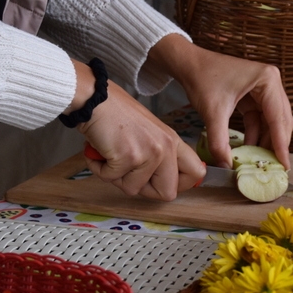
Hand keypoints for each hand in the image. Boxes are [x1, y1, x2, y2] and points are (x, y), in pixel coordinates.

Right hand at [66, 61, 203, 200]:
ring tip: (110, 155)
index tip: (160, 182)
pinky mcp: (128, 156)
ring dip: (116, 177)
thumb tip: (161, 183)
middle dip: (144, 190)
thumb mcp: (150, 133)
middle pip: (168, 194)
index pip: (197, 173)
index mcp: (173, 141)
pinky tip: (99, 151)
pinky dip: (99, 168)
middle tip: (128, 174)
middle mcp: (166, 147)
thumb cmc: (116, 115)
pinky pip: (111, 179)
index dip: (178, 185)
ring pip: (134, 189)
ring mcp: (149, 153)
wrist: (95, 98)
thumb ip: (160, 156)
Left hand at [146, 35, 292, 169]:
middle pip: (281, 120)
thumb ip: (219, 142)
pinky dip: (256, 134)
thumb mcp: (212, 113)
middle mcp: (271, 82)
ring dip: (266, 141)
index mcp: (267, 80)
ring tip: (260, 161)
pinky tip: (248, 149)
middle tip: (274, 168)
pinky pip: (260, 119)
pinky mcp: (255, 95)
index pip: (278, 118)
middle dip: (276, 144)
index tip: (284, 166)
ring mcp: (264, 88)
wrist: (189, 64)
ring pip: (272, 121)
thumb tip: (226, 166)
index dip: (281, 144)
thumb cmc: (202, 79)